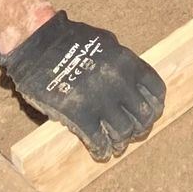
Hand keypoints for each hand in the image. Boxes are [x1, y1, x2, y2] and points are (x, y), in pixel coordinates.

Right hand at [0, 10, 164, 159]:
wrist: (37, 45)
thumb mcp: (105, 43)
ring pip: (124, 132)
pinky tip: (100, 150)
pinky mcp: (80, 115)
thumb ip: (121, 64)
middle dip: (140, 127)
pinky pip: (98, 141)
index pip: (156, 91)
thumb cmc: (69, 40)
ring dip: (121, 142)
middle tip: (133, 132)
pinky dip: (102, 150)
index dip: (154, 106)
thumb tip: (131, 83)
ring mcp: (100, 100)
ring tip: (116, 145)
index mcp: (127, 62)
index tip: (149, 113)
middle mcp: (119, 82)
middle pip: (144, 116)